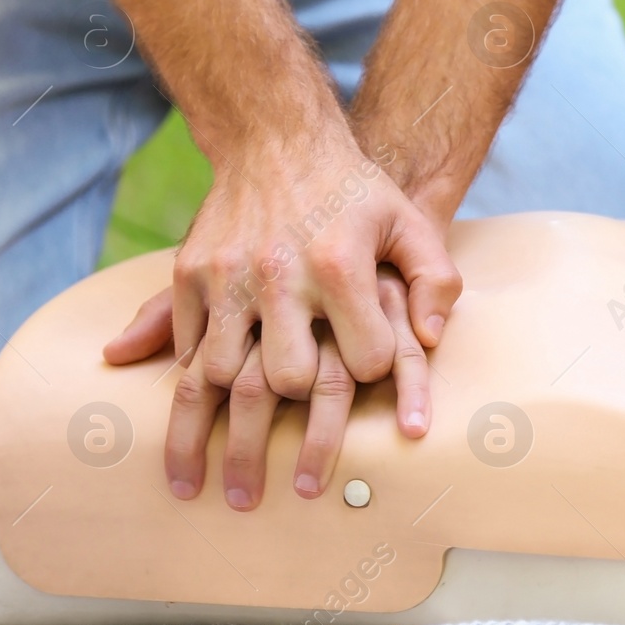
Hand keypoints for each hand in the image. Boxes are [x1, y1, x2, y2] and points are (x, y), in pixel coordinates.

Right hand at [104, 124, 459, 505]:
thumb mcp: (410, 224)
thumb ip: (436, 280)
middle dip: (294, 419)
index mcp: (341, 266)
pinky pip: (188, 346)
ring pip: (219, 376)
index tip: (373, 377)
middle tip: (296, 462)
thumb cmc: (356, 192)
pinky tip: (187, 423)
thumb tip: (431, 338)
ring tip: (201, 485)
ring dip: (214, 433)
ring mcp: (229, 276)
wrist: (277, 140)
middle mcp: (281, 274)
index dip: (376, 374)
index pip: (365, 360)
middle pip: (286, 380)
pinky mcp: (192, 272)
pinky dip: (188, 386)